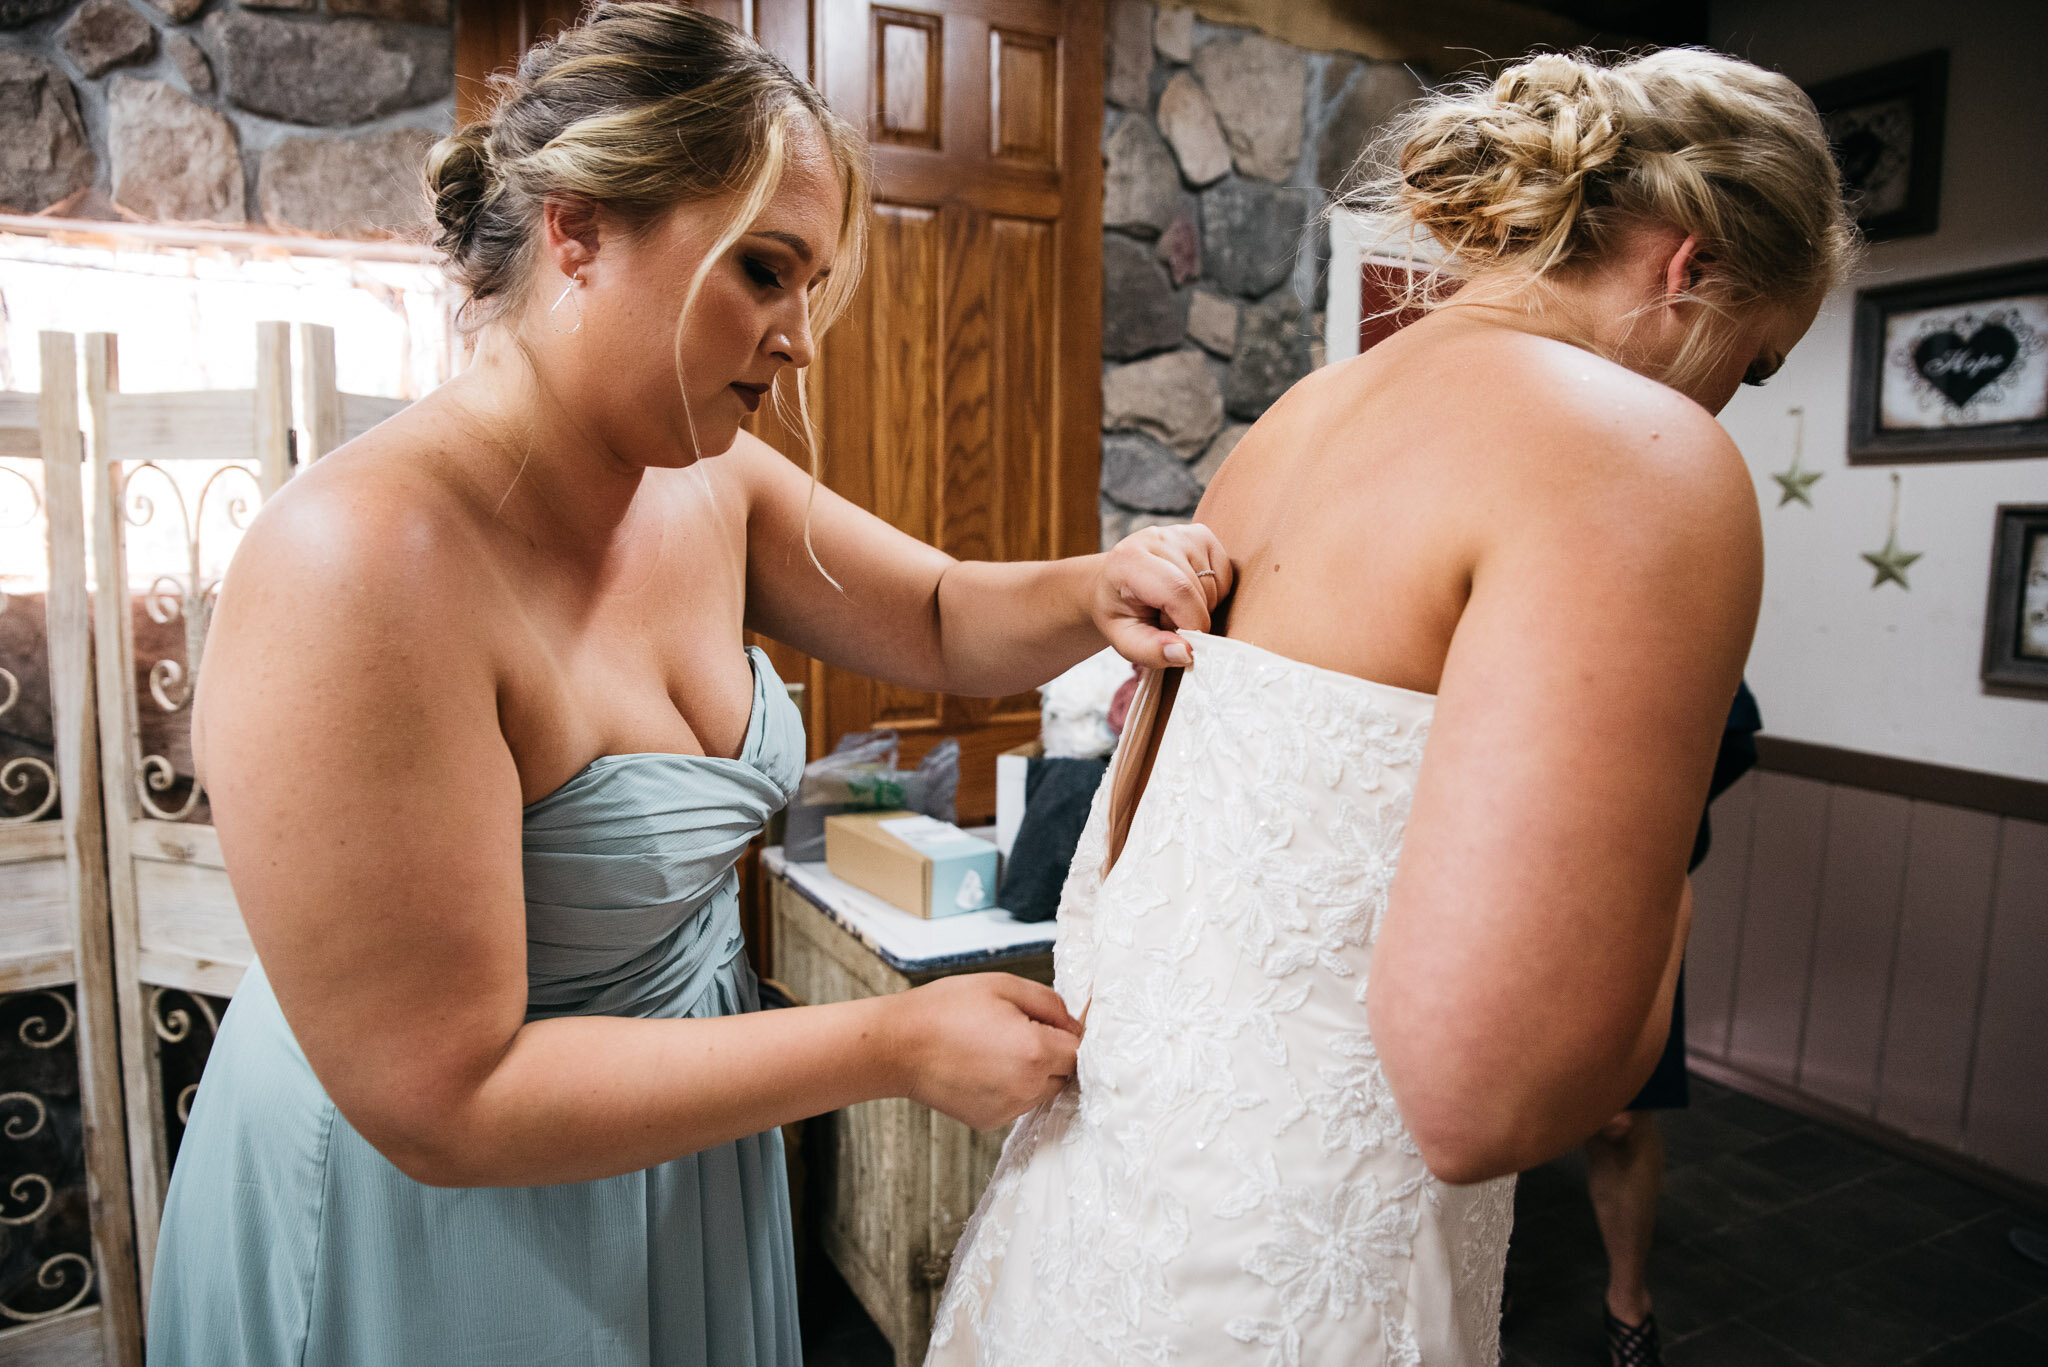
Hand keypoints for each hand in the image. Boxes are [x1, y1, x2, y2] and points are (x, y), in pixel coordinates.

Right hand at [890, 974, 1082, 1129]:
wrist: (898, 1045)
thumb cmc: (945, 1009)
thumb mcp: (1003, 985)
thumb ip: (1050, 1003)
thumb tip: (1074, 1022)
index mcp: (1035, 1051)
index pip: (1080, 1050)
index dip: (1068, 1033)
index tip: (1049, 1022)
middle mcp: (1026, 1087)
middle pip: (1064, 1074)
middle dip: (1051, 1053)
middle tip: (1015, 1030)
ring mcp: (1007, 1109)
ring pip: (1042, 1090)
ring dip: (1032, 1071)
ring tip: (994, 1048)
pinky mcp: (990, 1121)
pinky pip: (1017, 1103)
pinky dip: (1010, 1087)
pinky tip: (982, 1066)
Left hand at [1094, 523, 1233, 667]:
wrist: (1114, 582)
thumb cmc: (1120, 611)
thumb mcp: (1125, 640)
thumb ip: (1151, 651)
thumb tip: (1186, 652)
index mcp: (1128, 559)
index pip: (1177, 590)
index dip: (1190, 623)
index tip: (1184, 642)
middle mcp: (1157, 538)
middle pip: (1199, 590)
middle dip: (1192, 619)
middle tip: (1167, 622)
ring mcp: (1182, 533)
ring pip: (1215, 585)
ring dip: (1202, 607)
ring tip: (1173, 607)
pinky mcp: (1202, 534)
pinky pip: (1226, 575)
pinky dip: (1214, 594)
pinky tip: (1189, 594)